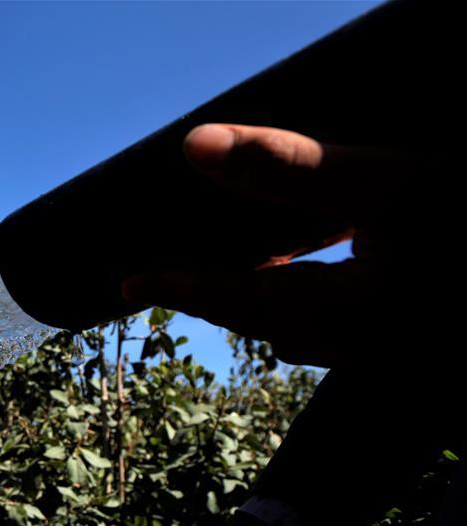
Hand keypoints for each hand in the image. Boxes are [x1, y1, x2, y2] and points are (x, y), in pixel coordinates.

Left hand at [122, 124, 422, 367]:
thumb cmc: (465, 205)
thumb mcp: (383, 180)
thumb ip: (291, 167)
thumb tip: (197, 147)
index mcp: (350, 312)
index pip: (243, 300)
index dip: (183, 289)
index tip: (131, 286)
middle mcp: (367, 339)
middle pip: (267, 322)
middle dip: (214, 301)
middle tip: (165, 284)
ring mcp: (389, 339)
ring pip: (302, 328)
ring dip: (258, 305)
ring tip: (221, 282)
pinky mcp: (403, 324)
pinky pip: (335, 323)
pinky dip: (301, 301)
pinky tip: (302, 277)